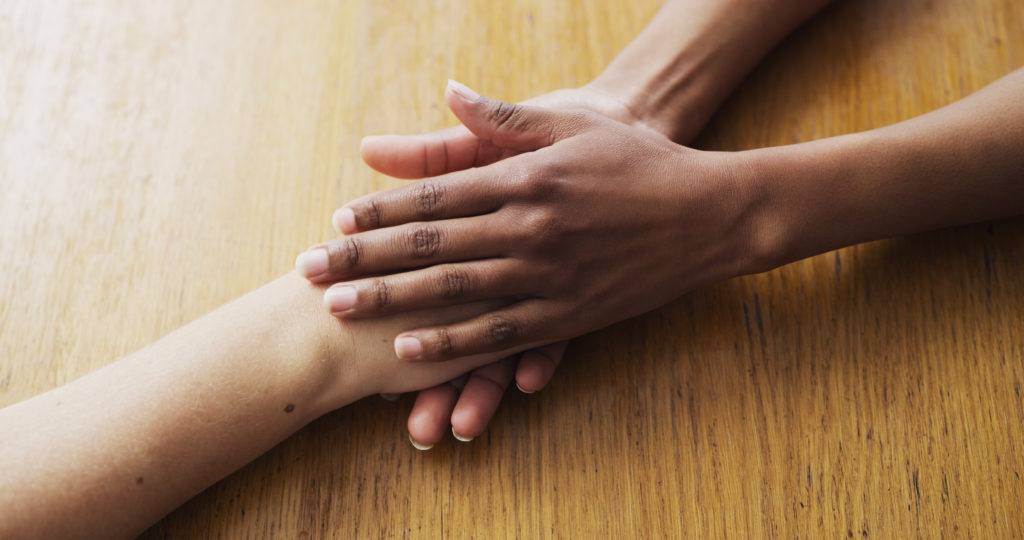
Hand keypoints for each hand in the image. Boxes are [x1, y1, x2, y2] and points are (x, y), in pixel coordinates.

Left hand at [298, 81, 766, 361]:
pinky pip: (498, 333)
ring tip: (341, 311)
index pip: (436, 196)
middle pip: (429, 247)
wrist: (708, 214)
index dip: (381, 210)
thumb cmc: (637, 160)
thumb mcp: (572, 125)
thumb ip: (503, 116)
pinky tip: (409, 350)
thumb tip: (447, 90)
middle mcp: (527, 228)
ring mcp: (546, 276)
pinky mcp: (567, 315)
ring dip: (392, 303)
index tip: (335, 223)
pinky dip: (452, 343)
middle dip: (364, 260)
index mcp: (524, 178)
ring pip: (454, 293)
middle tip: (310, 275)